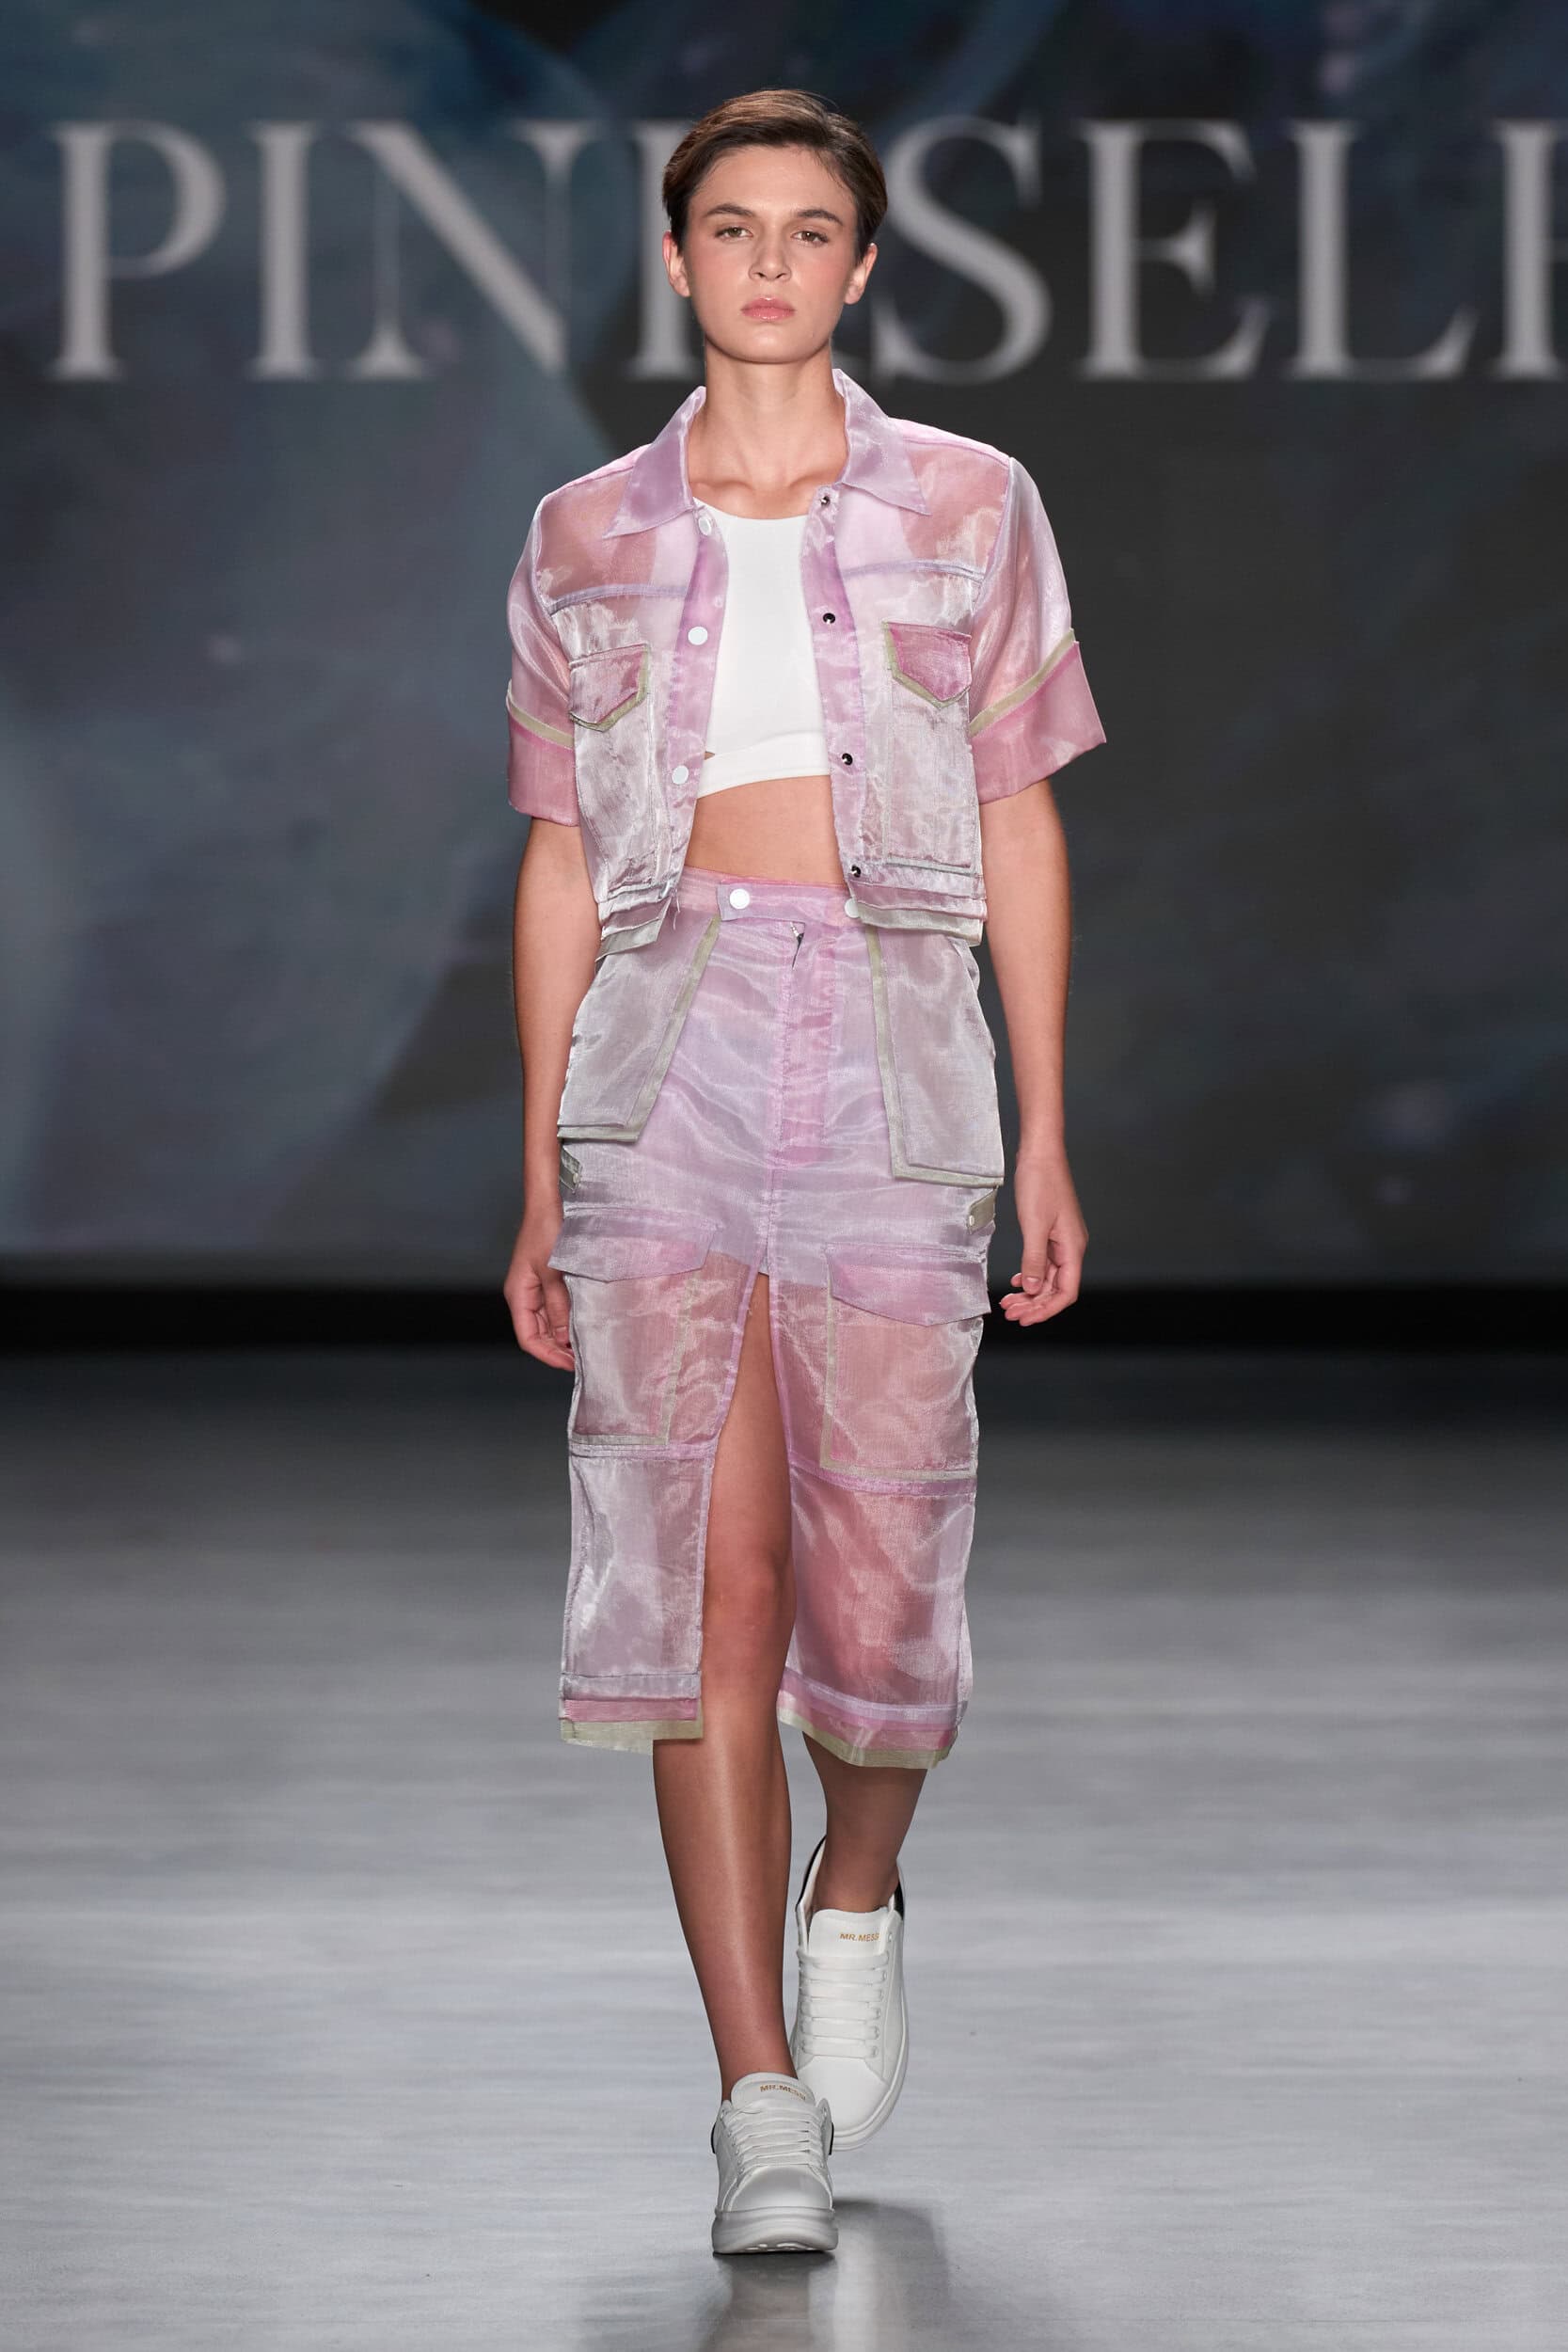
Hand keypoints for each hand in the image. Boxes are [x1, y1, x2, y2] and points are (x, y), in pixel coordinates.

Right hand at [503, 1206, 574, 1368]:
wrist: (548, 1203)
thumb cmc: (547, 1230)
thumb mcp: (554, 1272)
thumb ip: (559, 1305)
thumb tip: (564, 1337)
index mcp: (519, 1295)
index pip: (528, 1338)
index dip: (548, 1355)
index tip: (571, 1364)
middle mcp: (525, 1295)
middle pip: (538, 1333)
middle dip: (558, 1349)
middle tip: (584, 1359)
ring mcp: (536, 1288)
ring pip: (548, 1323)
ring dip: (564, 1336)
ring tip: (587, 1345)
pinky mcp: (549, 1280)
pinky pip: (556, 1308)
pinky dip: (568, 1319)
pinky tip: (584, 1323)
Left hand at [1002, 1147, 1086, 1325]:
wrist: (1040, 1154)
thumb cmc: (1041, 1182)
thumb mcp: (1034, 1224)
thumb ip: (1034, 1259)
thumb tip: (1033, 1289)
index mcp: (1072, 1247)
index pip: (1066, 1291)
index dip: (1047, 1309)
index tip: (1026, 1319)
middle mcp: (1071, 1247)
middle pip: (1056, 1288)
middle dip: (1034, 1304)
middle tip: (1010, 1314)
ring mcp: (1061, 1240)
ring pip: (1048, 1277)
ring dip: (1030, 1292)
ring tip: (1009, 1303)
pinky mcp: (1051, 1233)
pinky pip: (1043, 1263)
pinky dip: (1031, 1275)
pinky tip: (1017, 1281)